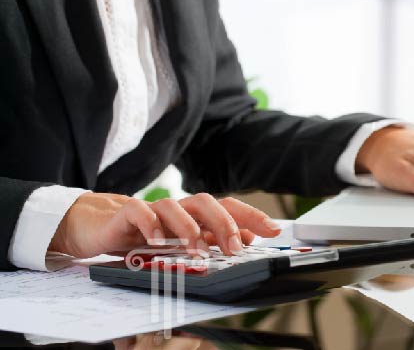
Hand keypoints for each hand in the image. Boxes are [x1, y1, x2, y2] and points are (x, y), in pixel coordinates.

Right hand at [49, 192, 281, 258]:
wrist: (100, 226)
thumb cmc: (146, 235)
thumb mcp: (183, 241)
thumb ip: (213, 238)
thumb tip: (247, 239)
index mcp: (195, 214)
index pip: (229, 207)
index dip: (251, 216)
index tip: (273, 229)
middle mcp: (178, 208)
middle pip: (205, 202)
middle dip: (224, 223)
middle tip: (234, 247)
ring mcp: (153, 209)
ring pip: (175, 206)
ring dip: (189, 228)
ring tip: (198, 250)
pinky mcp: (126, 213)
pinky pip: (139, 212)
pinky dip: (149, 225)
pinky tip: (156, 241)